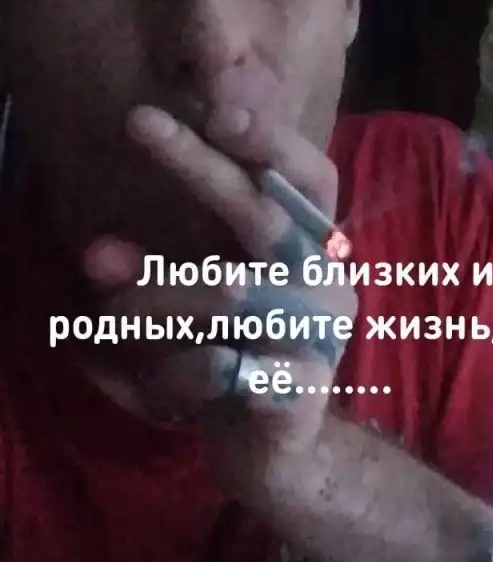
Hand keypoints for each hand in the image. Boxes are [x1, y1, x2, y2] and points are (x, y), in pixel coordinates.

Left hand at [86, 105, 357, 503]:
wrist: (280, 452)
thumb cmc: (242, 354)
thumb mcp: (215, 293)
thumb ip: (174, 262)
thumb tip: (98, 252)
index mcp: (315, 248)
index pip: (311, 177)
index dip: (271, 141)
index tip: (216, 109)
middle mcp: (326, 282)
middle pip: (266, 214)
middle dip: (198, 165)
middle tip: (137, 121)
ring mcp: (319, 339)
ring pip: (234, 291)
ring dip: (158, 284)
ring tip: (101, 272)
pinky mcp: (302, 396)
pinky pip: (230, 370)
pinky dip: (184, 365)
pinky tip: (162, 369)